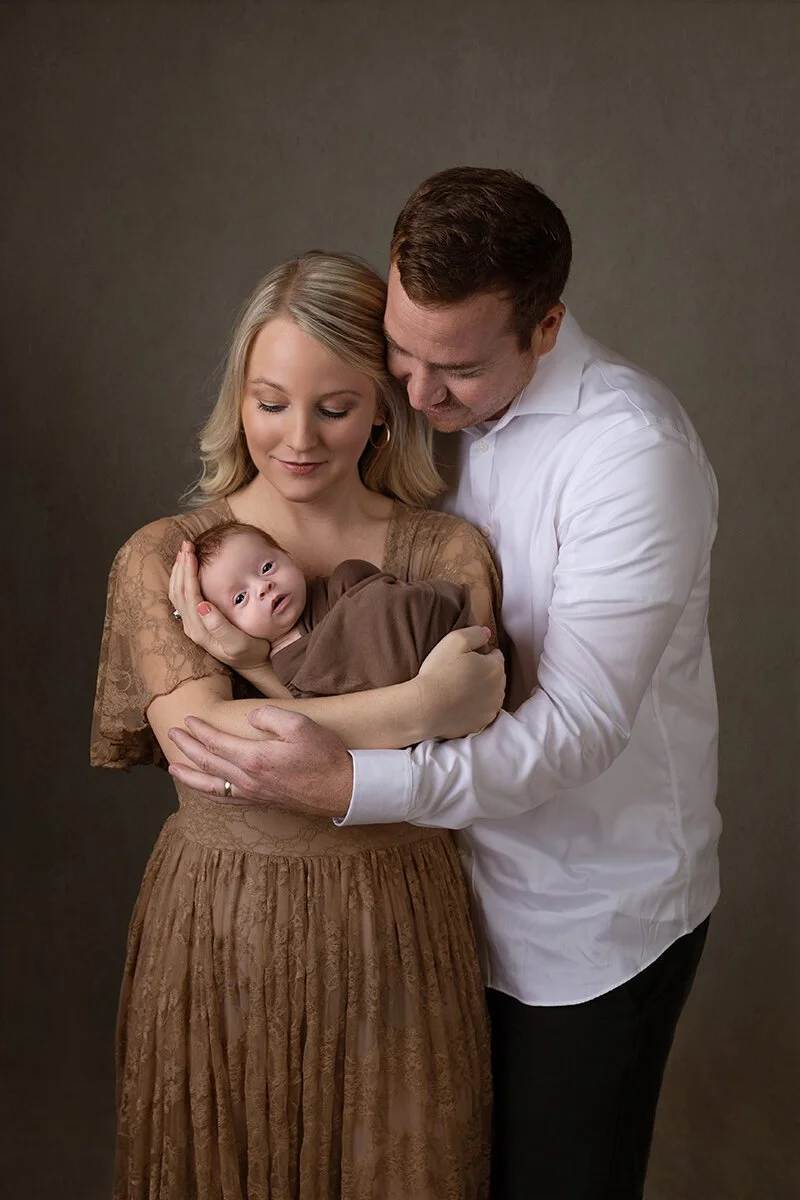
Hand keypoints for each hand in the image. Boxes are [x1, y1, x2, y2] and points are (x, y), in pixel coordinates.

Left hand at [167, 707, 352, 816]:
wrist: (342, 788)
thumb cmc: (324, 755)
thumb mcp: (300, 724)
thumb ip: (269, 716)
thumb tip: (249, 717)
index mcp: (254, 758)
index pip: (216, 743)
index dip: (200, 731)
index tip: (188, 719)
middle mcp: (248, 779)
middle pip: (207, 763)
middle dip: (186, 748)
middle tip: (171, 734)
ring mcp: (253, 793)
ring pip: (210, 786)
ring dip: (189, 775)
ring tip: (172, 767)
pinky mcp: (260, 801)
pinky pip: (225, 800)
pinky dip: (208, 793)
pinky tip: (202, 789)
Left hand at [169, 541, 270, 669]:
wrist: (255, 664)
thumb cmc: (252, 652)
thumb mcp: (238, 644)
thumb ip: (219, 626)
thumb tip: (201, 605)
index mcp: (200, 629)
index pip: (189, 594)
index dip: (188, 572)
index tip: (191, 552)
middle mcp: (192, 627)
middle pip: (179, 591)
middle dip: (181, 566)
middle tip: (186, 544)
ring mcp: (192, 625)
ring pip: (177, 594)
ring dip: (179, 571)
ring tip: (184, 552)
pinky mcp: (196, 623)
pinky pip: (182, 598)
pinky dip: (182, 579)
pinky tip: (187, 569)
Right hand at [415, 626, 504, 739]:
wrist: (425, 708)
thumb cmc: (439, 672)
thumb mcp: (454, 640)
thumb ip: (475, 633)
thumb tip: (487, 633)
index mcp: (495, 668)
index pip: (495, 655)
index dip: (480, 653)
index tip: (463, 658)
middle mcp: (499, 689)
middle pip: (496, 675)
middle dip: (483, 672)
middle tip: (460, 672)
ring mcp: (491, 709)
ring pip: (491, 694)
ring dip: (481, 690)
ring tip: (459, 689)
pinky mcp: (481, 724)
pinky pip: (482, 711)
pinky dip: (475, 707)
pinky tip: (459, 704)